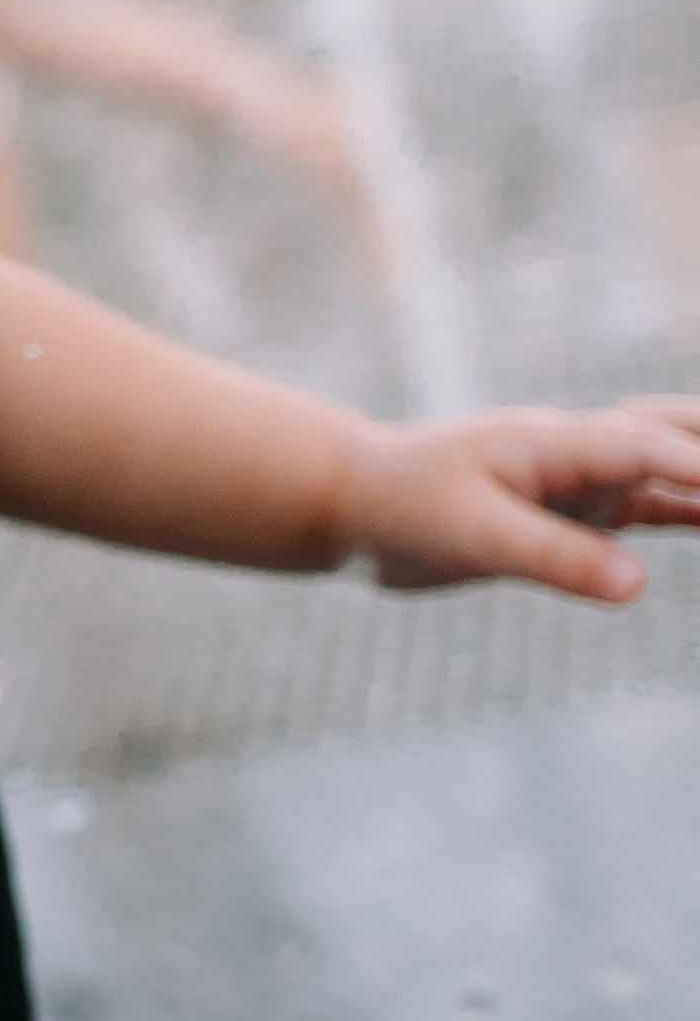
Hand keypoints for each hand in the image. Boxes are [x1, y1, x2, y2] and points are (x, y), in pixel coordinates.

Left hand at [333, 396, 699, 596]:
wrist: (355, 502)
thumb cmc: (403, 506)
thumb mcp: (472, 537)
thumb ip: (554, 558)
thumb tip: (637, 585)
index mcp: (556, 442)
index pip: (651, 449)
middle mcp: (580, 448)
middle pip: (679, 435)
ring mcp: (583, 475)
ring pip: (673, 462)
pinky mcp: (576, 508)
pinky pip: (653, 503)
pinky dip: (696, 507)